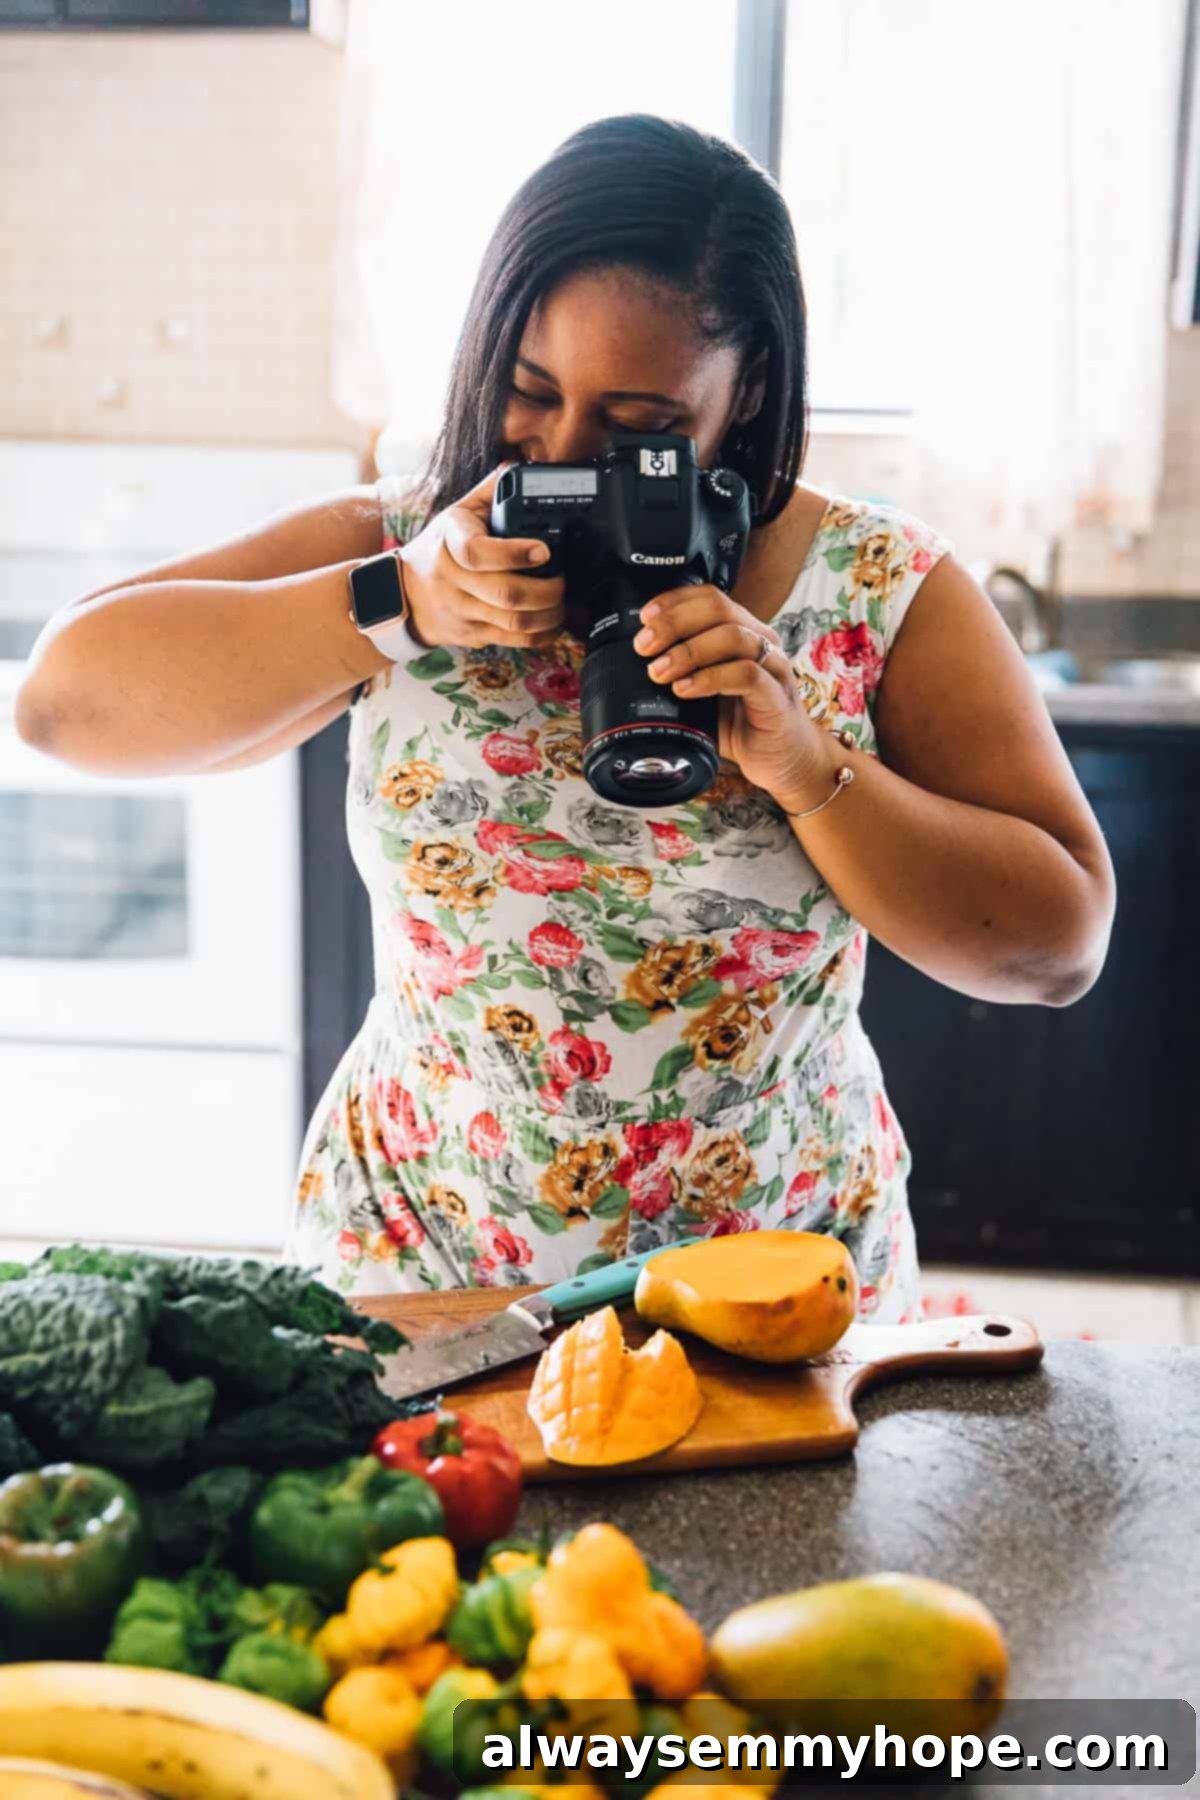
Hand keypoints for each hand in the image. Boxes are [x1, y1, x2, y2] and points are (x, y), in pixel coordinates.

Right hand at [398, 464, 565, 650]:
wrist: (404, 594)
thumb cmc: (439, 548)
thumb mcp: (456, 514)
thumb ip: (490, 491)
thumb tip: (521, 470)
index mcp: (451, 541)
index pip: (477, 553)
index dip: (514, 554)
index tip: (543, 550)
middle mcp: (453, 579)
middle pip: (506, 594)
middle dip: (547, 591)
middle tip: (563, 580)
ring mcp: (462, 611)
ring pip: (514, 622)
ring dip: (549, 615)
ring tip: (562, 603)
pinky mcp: (472, 634)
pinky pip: (513, 641)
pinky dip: (541, 635)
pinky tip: (553, 623)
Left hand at [633, 583, 839, 809]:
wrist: (783, 760)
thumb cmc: (744, 724)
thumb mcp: (705, 693)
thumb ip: (682, 673)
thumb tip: (636, 666)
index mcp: (744, 633)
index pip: (710, 597)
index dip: (675, 601)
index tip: (644, 618)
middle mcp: (762, 642)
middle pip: (719, 609)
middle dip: (674, 623)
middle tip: (644, 646)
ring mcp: (774, 667)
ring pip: (733, 637)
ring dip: (688, 651)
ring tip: (659, 672)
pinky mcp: (777, 697)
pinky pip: (747, 674)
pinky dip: (710, 678)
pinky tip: (685, 689)